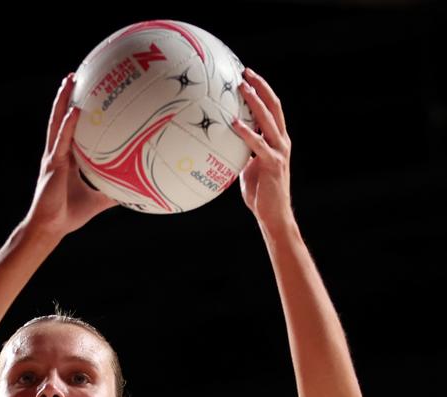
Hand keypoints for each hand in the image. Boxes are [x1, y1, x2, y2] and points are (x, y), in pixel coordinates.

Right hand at [24, 73, 119, 237]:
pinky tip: (75, 110)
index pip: (72, 130)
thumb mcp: (97, 202)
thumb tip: (134, 193)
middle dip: (67, 97)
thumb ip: (112, 194)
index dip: (76, 112)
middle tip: (76, 75)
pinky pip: (62, 140)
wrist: (51, 227)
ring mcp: (53, 157)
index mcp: (67, 160)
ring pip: (57, 122)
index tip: (85, 93)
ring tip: (69, 80)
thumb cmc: (68, 215)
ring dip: (63, 101)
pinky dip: (68, 125)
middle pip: (62, 118)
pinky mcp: (53, 164)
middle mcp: (58, 153)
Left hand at [232, 69, 293, 230]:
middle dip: (260, 87)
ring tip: (242, 87)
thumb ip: (242, 154)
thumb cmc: (260, 194)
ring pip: (268, 119)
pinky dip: (246, 132)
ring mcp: (279, 151)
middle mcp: (281, 141)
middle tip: (245, 72)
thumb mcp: (248, 168)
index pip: (272, 109)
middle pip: (274, 107)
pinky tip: (234, 123)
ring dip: (255, 101)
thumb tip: (223, 145)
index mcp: (277, 140)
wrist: (273, 215)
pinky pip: (258, 144)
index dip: (262, 91)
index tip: (248, 77)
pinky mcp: (273, 163)